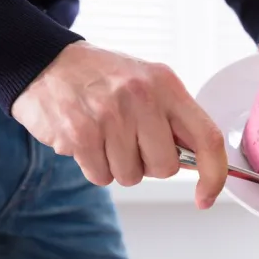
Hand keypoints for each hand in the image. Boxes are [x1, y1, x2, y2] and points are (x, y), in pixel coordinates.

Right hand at [12, 41, 227, 209]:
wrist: (45, 62)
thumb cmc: (103, 79)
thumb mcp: (148, 84)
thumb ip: (174, 121)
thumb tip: (197, 164)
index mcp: (167, 85)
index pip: (208, 138)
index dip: (213, 174)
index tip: (205, 196)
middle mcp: (142, 97)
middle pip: (165, 168)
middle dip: (148, 165)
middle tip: (129, 140)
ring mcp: (110, 115)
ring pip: (130, 176)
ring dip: (117, 166)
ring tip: (104, 135)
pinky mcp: (80, 134)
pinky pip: (101, 177)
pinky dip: (94, 167)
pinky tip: (86, 139)